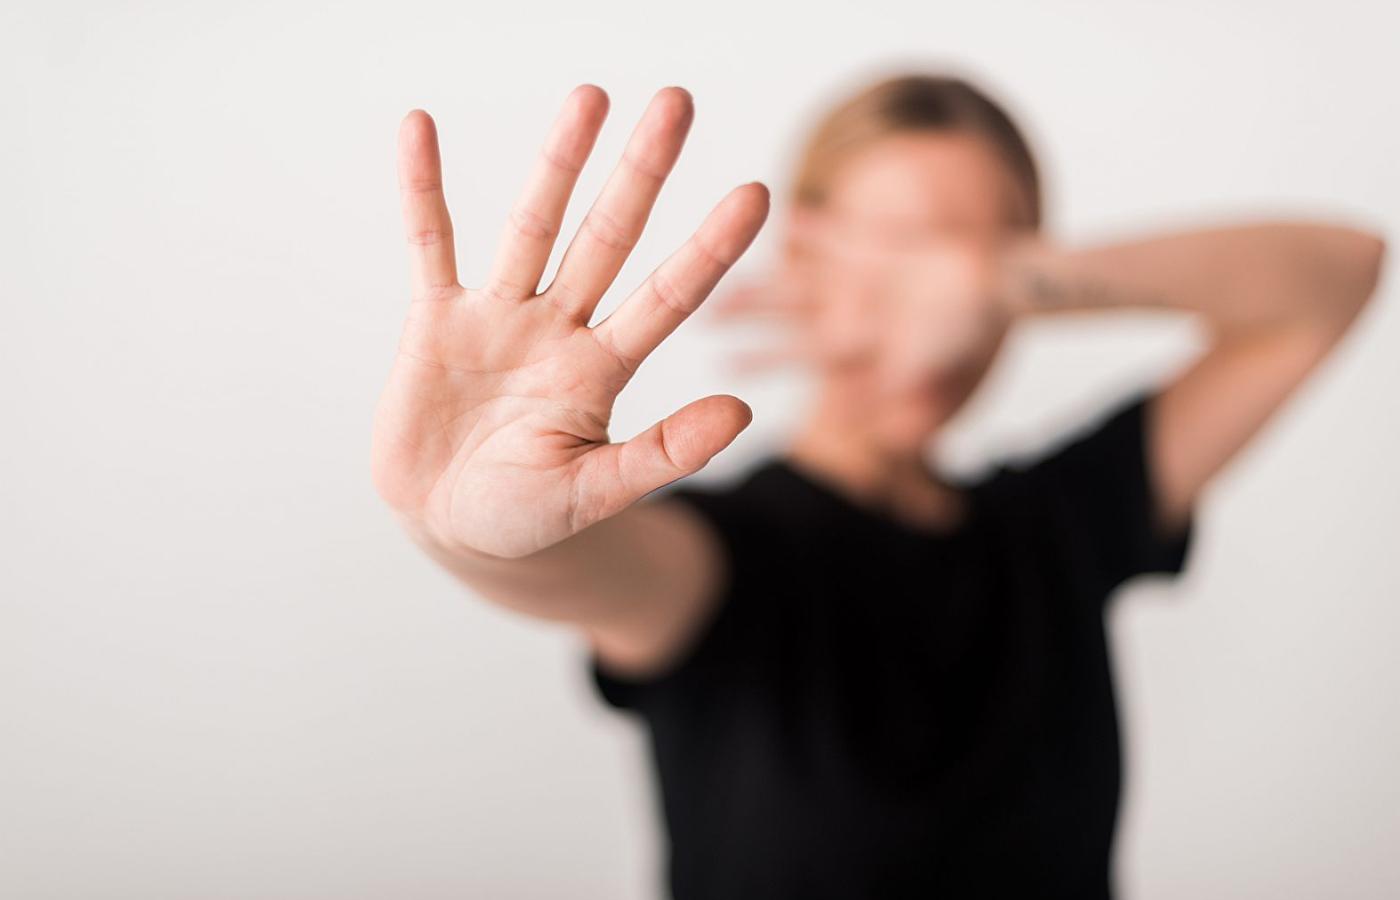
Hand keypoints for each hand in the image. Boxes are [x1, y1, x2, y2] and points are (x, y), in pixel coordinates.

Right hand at [371, 86, 768, 558]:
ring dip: (558, 162)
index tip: (757, 193)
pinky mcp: (438, 320)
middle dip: (642, 173)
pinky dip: (422, 190)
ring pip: (533, 226)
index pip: (668, 298)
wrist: (451, 525)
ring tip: (590, 97)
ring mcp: (499, 317)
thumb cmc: (526, 515)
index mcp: (603, 370)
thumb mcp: (593, 493)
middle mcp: (559, 329)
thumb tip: (744, 412)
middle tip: (677, 102)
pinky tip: (419, 129)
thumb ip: (661, 453)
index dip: (710, 249)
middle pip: (608, 238)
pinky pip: (429, 243)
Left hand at [713, 210, 1015, 389]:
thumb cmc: (965, 332)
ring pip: (802, 274)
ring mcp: (861, 277)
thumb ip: (886, 396)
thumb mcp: (920, 369)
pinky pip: (837, 234)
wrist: (1000, 285)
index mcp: (857, 342)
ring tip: (728, 262)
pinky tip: (784, 216)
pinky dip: (813, 227)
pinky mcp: (878, 245)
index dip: (759, 358)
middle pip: (787, 311)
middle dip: (749, 310)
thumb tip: (851, 427)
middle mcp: (851, 310)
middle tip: (704, 313)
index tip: (720, 361)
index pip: (796, 352)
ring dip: (768, 272)